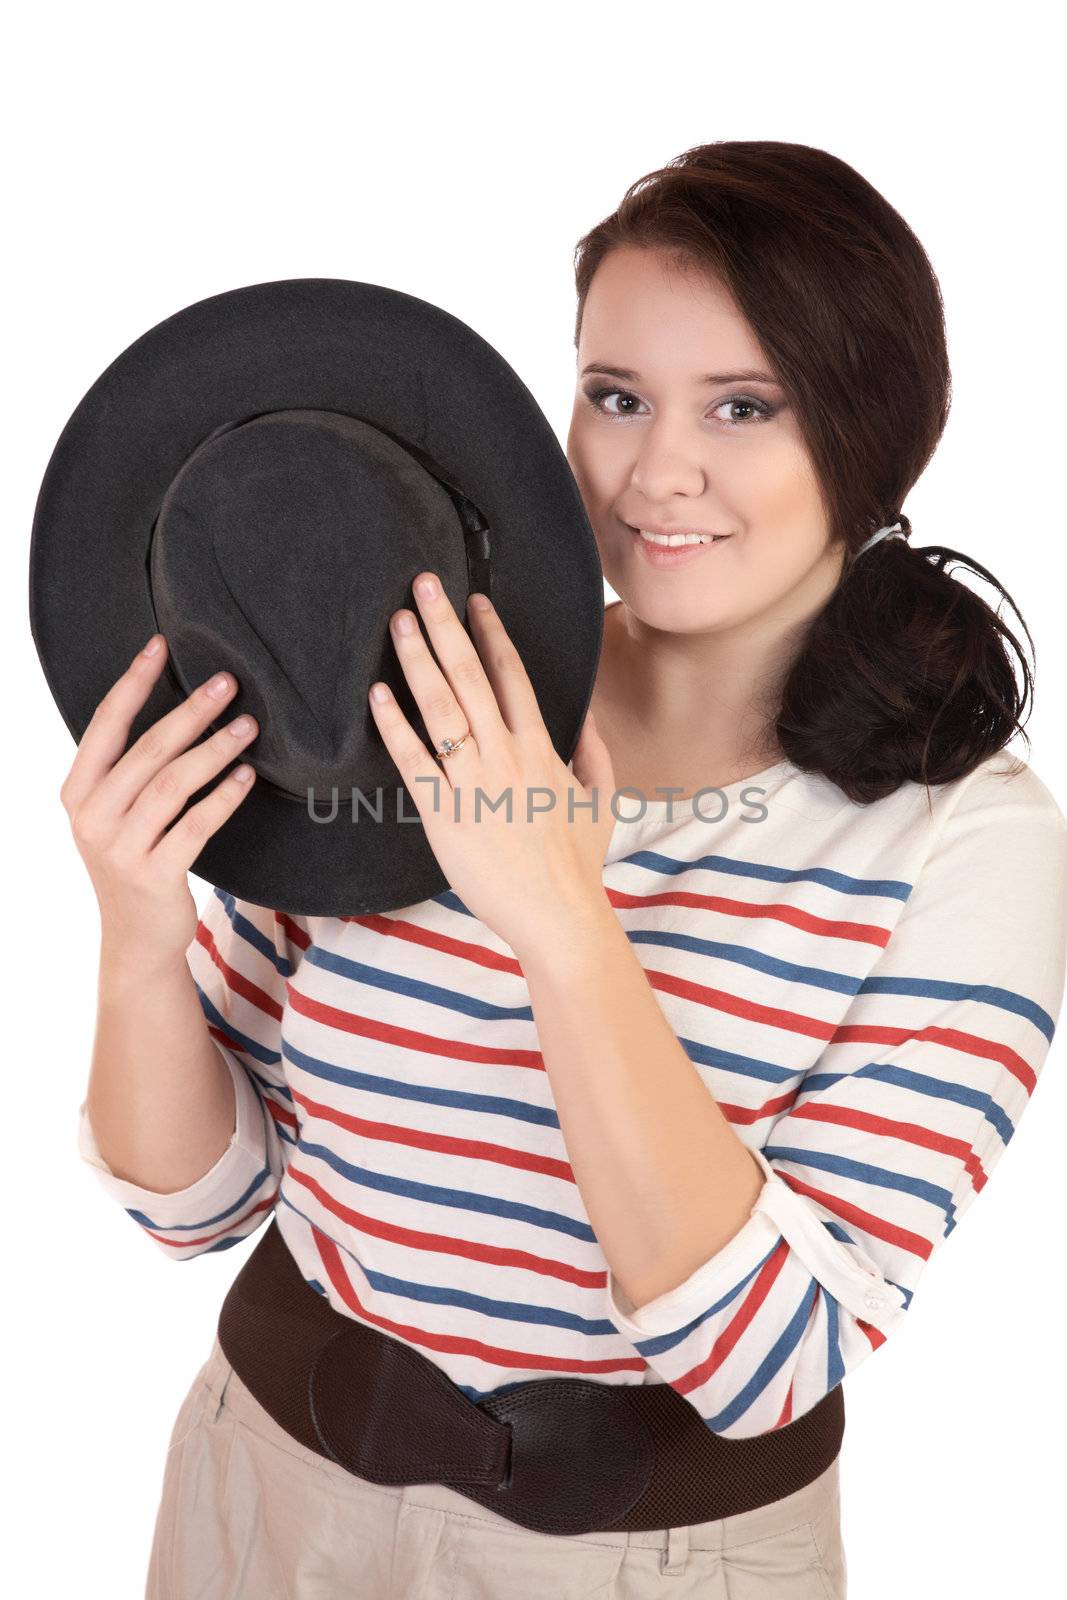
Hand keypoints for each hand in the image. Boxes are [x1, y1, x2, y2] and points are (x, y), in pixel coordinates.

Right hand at [59, 634, 260, 972]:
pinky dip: (224, 797)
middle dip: (190, 711)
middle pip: (147, 749)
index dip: (133, 681)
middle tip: (229, 682)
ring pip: (173, 784)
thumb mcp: (116, 813)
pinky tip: (246, 776)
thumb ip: (131, 769)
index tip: (160, 644)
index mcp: (77, 791)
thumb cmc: (135, 860)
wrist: (136, 939)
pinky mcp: (154, 874)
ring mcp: (120, 848)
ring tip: (249, 726)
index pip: (105, 724)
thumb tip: (179, 706)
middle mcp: (92, 816)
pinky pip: (195, 825)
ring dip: (214, 749)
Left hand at [368, 574, 616, 955]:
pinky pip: (414, 761)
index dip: (491, 634)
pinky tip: (377, 695)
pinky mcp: (445, 815)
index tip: (474, 602)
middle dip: (445, 626)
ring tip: (397, 622)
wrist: (559, 916)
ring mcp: (474, 783)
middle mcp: (506, 755)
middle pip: (470, 676)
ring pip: (441, 708)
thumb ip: (592, 751)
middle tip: (422, 583)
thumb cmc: (579, 862)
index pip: (512, 676)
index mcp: (542, 748)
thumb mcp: (601, 798)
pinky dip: (395, 725)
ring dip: (417, 660)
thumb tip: (585, 715)